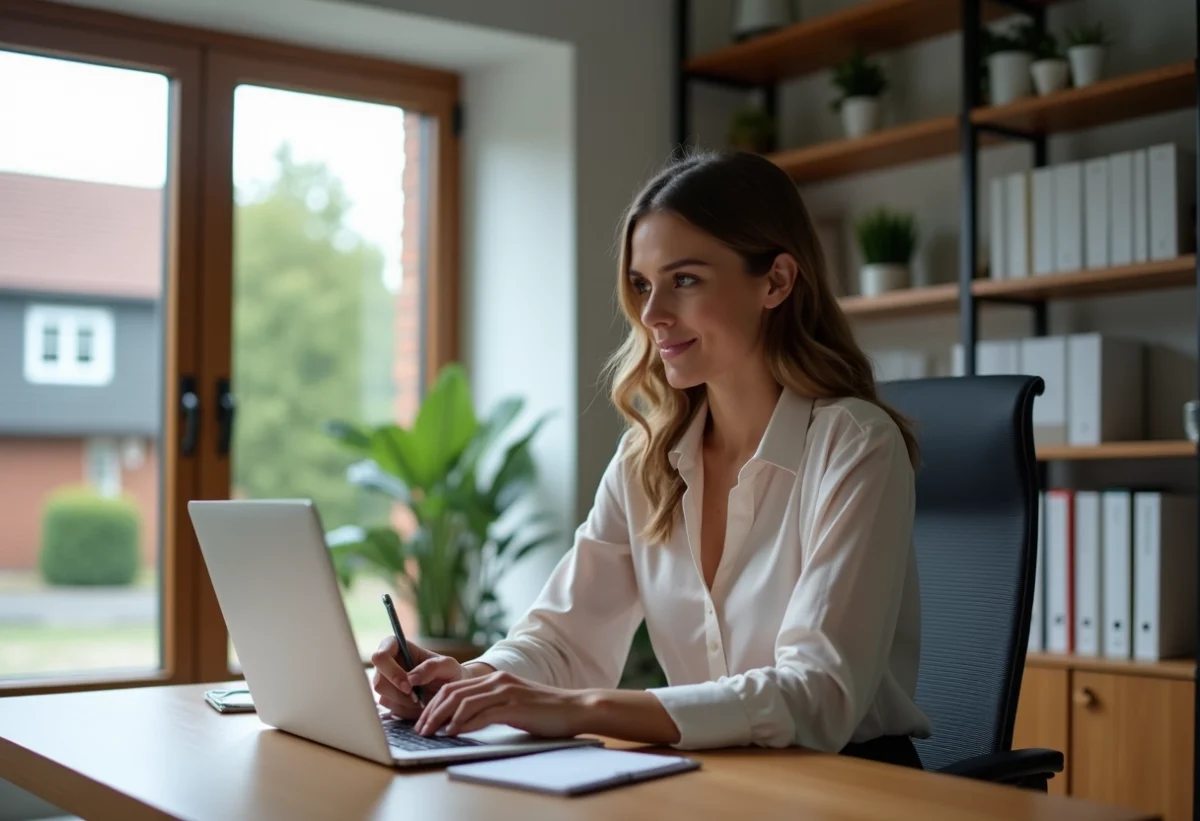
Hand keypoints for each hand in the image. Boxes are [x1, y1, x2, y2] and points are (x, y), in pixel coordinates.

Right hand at [370, 637, 465, 719]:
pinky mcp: (388, 699)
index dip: (391, 672)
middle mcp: (386, 664)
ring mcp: (385, 682)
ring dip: (405, 703)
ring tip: (423, 700)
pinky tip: (419, 705)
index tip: (409, 685)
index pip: (380, 656)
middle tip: (417, 698)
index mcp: (396, 647)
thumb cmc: (449, 672)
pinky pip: (390, 709)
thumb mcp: (447, 666)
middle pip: (378, 681)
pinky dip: (407, 711)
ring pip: (383, 697)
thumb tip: (411, 678)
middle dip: (399, 693)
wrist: (451, 692)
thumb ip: (431, 667)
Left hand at [414, 669, 585, 738]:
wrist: (574, 708)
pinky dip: (463, 724)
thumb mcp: (513, 703)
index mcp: (496, 679)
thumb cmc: (545, 710)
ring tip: (432, 733)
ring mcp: (505, 692)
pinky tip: (453, 733)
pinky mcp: (513, 706)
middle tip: (420, 729)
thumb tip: (464, 720)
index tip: (423, 720)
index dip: (434, 703)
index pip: (454, 687)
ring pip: (463, 702)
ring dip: (442, 718)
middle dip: (432, 711)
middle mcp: (498, 681)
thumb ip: (492, 706)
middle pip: (453, 692)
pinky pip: (481, 714)